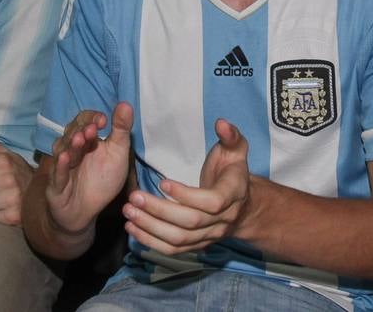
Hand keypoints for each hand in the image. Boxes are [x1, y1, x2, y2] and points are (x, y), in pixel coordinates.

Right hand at [45, 104, 134, 235]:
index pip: (83, 121)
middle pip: (72, 133)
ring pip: (63, 151)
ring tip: (80, 139)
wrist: (86, 212)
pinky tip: (64, 159)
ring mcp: (62, 167)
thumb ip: (120, 130)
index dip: (91, 118)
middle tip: (92, 129)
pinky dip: (60, 166)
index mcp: (86, 140)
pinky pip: (57, 174)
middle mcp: (71, 150)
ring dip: (71, 144)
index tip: (103, 120)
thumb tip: (126, 104)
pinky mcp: (56, 186)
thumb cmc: (102, 180)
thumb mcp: (117, 154)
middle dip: (82, 130)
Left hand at [122, 118, 250, 254]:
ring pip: (179, 239)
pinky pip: (174, 249)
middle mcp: (223, 220)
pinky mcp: (197, 245)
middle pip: (190, 222)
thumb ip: (230, 136)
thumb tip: (221, 123)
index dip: (186, 195)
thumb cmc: (232, 171)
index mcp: (233, 194)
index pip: (211, 202)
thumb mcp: (236, 150)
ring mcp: (210, 236)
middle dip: (159, 210)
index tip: (162, 182)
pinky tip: (133, 228)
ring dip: (151, 227)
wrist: (243, 205)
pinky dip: (151, 241)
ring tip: (129, 212)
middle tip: (134, 197)